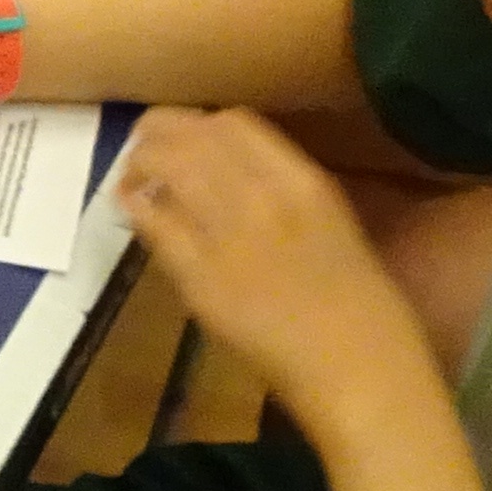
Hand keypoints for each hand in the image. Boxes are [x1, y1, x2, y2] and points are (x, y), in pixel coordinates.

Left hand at [117, 107, 441, 438]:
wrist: (359, 368)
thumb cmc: (361, 306)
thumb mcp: (334, 226)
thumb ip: (286, 193)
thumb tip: (234, 174)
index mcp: (305, 183)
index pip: (234, 123)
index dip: (198, 122)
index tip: (186, 133)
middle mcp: (263, 197)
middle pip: (190, 136)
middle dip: (158, 132)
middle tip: (145, 145)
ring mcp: (228, 235)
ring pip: (164, 169)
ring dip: (139, 163)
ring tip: (133, 175)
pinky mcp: (199, 277)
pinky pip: (153, 225)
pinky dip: (134, 207)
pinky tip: (130, 207)